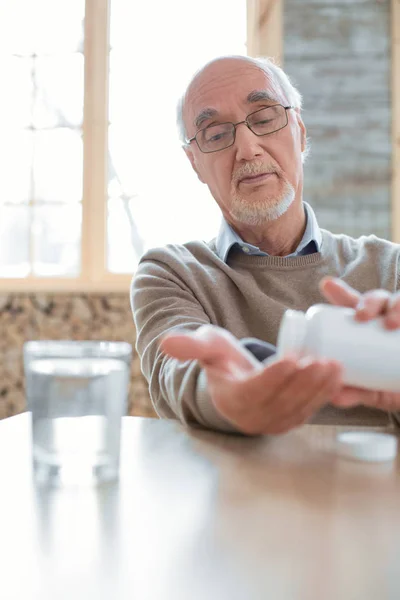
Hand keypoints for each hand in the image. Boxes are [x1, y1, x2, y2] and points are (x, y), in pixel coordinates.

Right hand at [161, 325, 341, 434]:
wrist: (234, 383)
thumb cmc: (222, 362)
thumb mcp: (206, 349)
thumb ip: (190, 346)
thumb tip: (165, 343)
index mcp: (231, 400)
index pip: (254, 391)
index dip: (272, 377)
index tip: (291, 359)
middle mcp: (252, 417)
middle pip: (281, 400)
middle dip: (303, 381)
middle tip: (320, 360)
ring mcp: (273, 422)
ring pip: (299, 407)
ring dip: (318, 388)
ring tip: (333, 366)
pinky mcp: (289, 421)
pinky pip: (309, 409)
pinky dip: (324, 394)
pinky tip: (337, 377)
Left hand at [320, 277, 399, 410]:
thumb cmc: (392, 388)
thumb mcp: (373, 391)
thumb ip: (355, 392)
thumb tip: (332, 396)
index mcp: (367, 327)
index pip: (351, 304)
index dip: (340, 291)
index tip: (327, 285)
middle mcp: (386, 318)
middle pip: (374, 299)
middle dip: (367, 302)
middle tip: (361, 316)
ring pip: (398, 300)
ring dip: (395, 306)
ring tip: (390, 323)